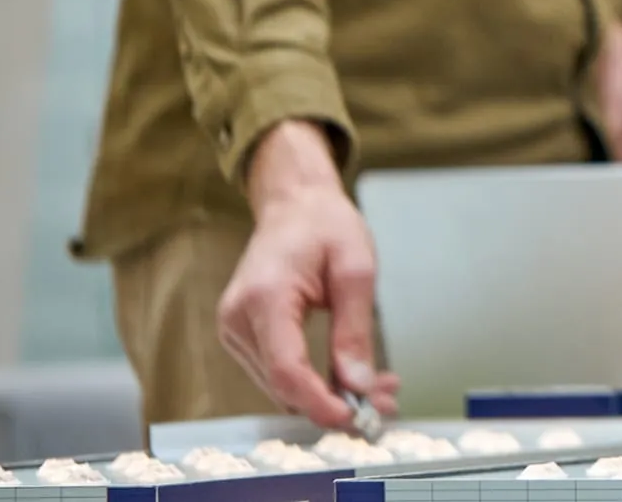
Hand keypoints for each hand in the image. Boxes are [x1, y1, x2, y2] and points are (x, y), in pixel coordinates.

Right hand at [219, 120, 400, 427]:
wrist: (292, 205)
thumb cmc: (324, 226)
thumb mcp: (356, 269)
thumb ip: (355, 330)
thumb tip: (359, 385)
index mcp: (265, 296)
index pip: (286, 368)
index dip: (319, 400)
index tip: (355, 417)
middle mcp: (238, 318)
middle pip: (283, 383)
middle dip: (334, 402)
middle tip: (386, 402)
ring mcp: (234, 329)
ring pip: (280, 385)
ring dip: (326, 395)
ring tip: (379, 389)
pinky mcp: (241, 336)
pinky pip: (277, 371)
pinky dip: (312, 382)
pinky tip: (349, 378)